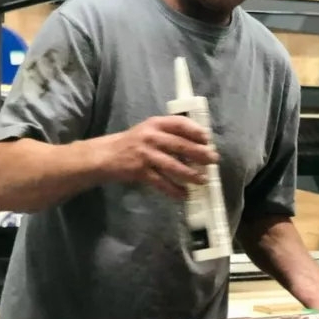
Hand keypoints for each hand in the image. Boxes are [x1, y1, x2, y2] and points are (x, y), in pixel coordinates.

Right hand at [104, 115, 218, 198]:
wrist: (105, 155)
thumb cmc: (133, 142)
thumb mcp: (150, 130)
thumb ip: (169, 134)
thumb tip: (198, 144)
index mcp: (156, 124)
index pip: (179, 123)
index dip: (195, 131)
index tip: (207, 139)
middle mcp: (151, 137)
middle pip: (180, 145)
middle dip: (199, 153)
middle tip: (213, 160)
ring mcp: (145, 154)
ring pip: (173, 165)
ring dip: (190, 174)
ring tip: (202, 180)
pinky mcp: (140, 171)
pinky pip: (161, 182)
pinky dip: (174, 190)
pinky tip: (184, 194)